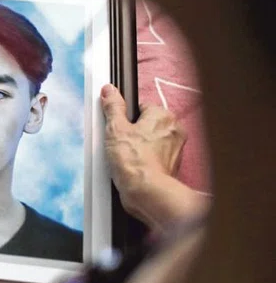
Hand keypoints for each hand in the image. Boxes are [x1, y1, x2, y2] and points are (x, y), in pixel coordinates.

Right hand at [101, 84, 205, 230]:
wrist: (146, 192)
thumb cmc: (134, 161)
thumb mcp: (115, 128)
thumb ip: (113, 107)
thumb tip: (109, 90)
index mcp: (163, 116)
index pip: (140, 108)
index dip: (124, 118)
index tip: (116, 127)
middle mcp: (173, 130)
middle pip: (145, 125)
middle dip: (131, 133)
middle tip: (117, 143)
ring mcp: (174, 150)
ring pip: (149, 142)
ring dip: (136, 148)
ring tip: (122, 157)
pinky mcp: (170, 167)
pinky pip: (152, 157)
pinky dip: (142, 161)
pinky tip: (130, 168)